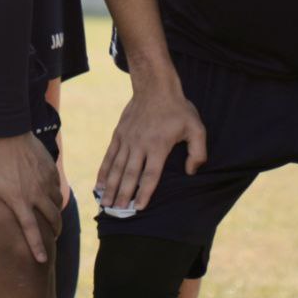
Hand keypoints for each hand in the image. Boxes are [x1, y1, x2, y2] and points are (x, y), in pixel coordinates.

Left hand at [0, 133, 61, 261]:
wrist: (9, 134)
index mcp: (19, 202)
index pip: (31, 230)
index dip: (37, 247)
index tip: (42, 260)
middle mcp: (36, 195)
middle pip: (53, 220)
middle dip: (55, 231)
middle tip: (53, 236)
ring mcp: (46, 183)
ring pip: (58, 204)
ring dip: (56, 213)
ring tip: (52, 217)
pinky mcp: (51, 171)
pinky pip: (58, 188)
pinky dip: (57, 195)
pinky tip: (51, 196)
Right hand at [94, 74, 203, 213]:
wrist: (155, 86)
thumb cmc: (178, 109)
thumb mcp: (196, 128)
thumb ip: (198, 152)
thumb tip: (191, 172)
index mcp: (158, 145)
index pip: (150, 174)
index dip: (144, 192)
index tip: (138, 208)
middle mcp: (140, 145)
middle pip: (130, 174)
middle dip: (123, 195)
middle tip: (117, 211)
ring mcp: (127, 140)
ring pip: (117, 168)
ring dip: (111, 187)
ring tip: (105, 203)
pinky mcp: (119, 135)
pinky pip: (109, 156)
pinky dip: (104, 172)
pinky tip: (99, 185)